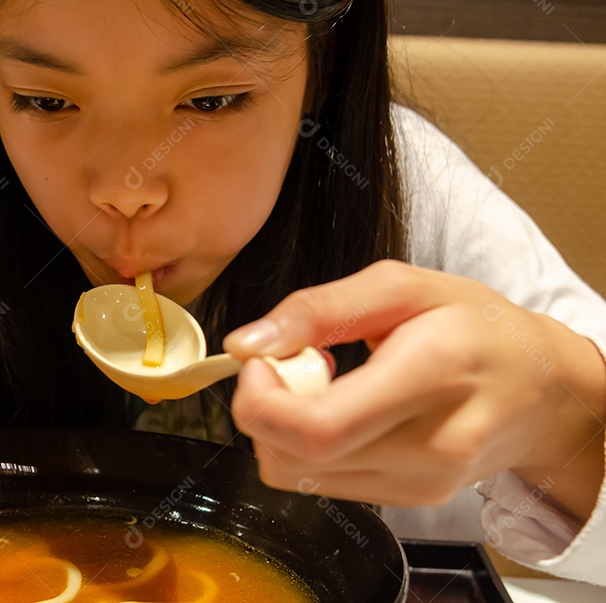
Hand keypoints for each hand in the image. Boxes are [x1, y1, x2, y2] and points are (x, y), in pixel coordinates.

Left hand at [224, 260, 605, 517]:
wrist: (542, 390)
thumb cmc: (475, 328)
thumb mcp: (402, 287)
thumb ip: (319, 309)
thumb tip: (247, 342)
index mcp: (432, 373)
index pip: (320, 427)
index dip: (262, 400)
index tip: (260, 362)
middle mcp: (431, 445)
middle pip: (297, 458)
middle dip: (262, 410)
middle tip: (287, 364)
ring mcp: (421, 483)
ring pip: (298, 475)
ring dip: (282, 429)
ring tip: (322, 385)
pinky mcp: (409, 501)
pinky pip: (320, 481)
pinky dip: (307, 446)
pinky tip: (340, 410)